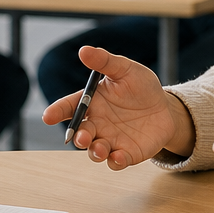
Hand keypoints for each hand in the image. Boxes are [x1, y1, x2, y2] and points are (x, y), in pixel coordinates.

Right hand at [40, 45, 195, 168]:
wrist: (165, 108)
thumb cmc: (141, 87)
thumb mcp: (125, 69)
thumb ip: (105, 62)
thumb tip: (84, 50)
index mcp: (92, 102)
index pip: (69, 107)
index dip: (57, 111)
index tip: (48, 116)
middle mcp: (97, 124)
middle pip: (80, 133)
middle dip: (78, 137)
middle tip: (82, 137)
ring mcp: (110, 140)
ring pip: (95, 151)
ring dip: (94, 152)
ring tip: (100, 149)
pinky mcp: (126, 154)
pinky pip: (116, 162)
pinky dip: (115, 162)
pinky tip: (117, 157)